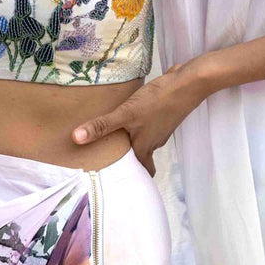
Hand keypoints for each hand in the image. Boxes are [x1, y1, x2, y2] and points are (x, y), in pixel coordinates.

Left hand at [70, 69, 203, 177]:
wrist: (188, 83)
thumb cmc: (157, 102)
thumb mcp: (126, 114)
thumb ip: (102, 126)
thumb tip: (76, 139)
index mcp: (144, 147)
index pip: (139, 170)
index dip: (130, 177)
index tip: (117, 181)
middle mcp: (153, 141)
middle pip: (140, 157)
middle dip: (127, 159)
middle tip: (109, 158)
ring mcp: (161, 128)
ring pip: (144, 140)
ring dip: (131, 141)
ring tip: (112, 137)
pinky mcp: (163, 114)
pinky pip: (148, 125)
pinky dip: (138, 126)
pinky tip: (128, 116)